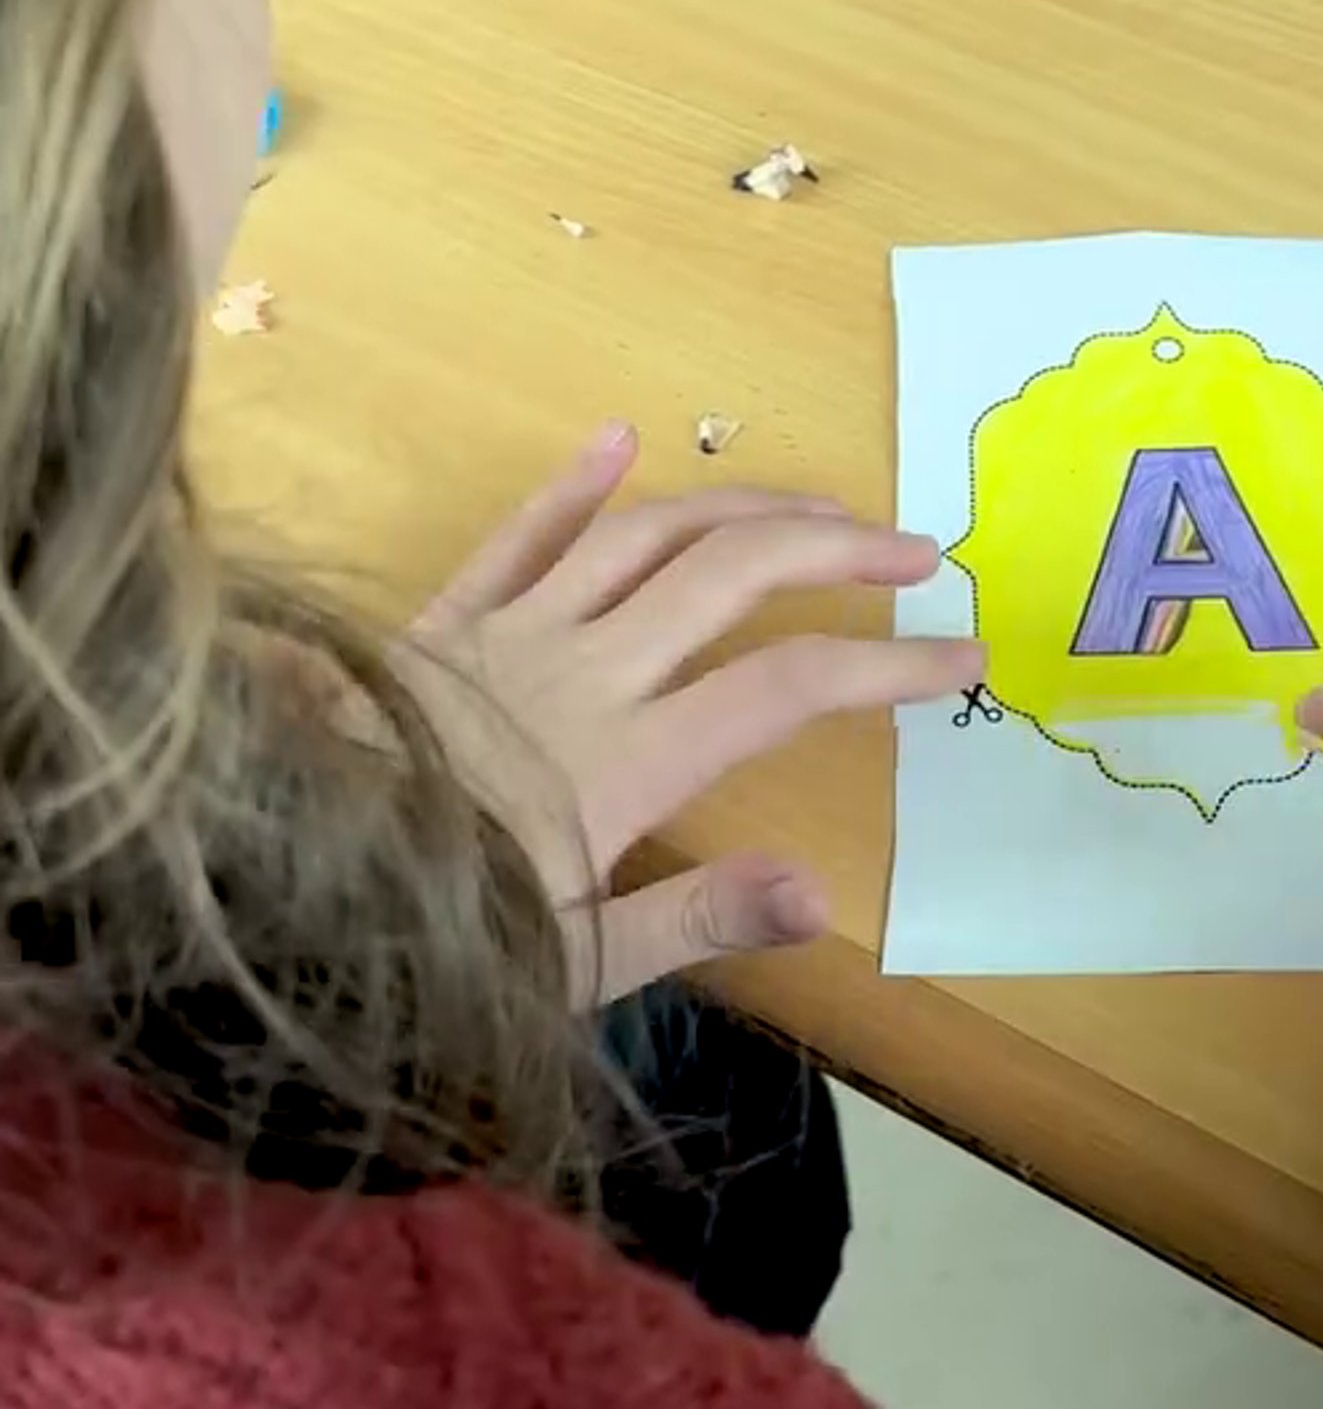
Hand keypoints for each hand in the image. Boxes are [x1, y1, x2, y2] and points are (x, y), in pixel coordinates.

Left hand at [403, 421, 979, 999]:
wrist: (272, 888)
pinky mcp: (440, 625)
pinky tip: (621, 440)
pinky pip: (518, 537)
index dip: (888, 666)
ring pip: (644, 535)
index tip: (964, 662)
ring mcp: (507, 635)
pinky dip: (575, 485)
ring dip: (742, 505)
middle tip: (919, 549)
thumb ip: (699, 920)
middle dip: (839, 549)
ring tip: (818, 503)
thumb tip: (824, 892)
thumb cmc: (429, 945)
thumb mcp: (570, 969)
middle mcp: (579, 674)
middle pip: (732, 575)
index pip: (787, 687)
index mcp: (625, 764)